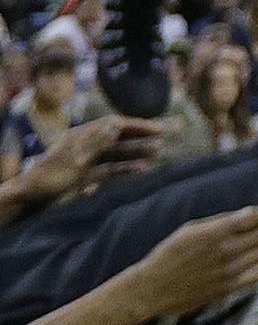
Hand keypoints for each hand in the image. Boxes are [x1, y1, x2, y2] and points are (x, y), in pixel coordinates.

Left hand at [16, 116, 161, 205]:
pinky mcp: (84, 177)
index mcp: (82, 135)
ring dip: (135, 153)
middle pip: (117, 137)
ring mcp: (85, 161)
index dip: (136, 125)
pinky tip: (138, 171)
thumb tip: (118, 124)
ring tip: (156, 154)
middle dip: (140, 137)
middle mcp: (85, 145)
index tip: (156, 128)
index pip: (114, 124)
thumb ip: (99, 142)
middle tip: (163, 136)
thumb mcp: (75, 160)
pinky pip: (108, 170)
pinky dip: (123, 170)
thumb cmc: (50, 178)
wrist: (27, 200)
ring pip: (115, 154)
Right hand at [126, 206, 257, 317]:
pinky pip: (255, 277)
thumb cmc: (169, 254)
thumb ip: (219, 221)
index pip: (250, 218)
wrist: (152, 288)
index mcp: (215, 233)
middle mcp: (225, 251)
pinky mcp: (226, 288)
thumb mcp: (191, 228)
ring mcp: (227, 271)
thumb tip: (245, 214)